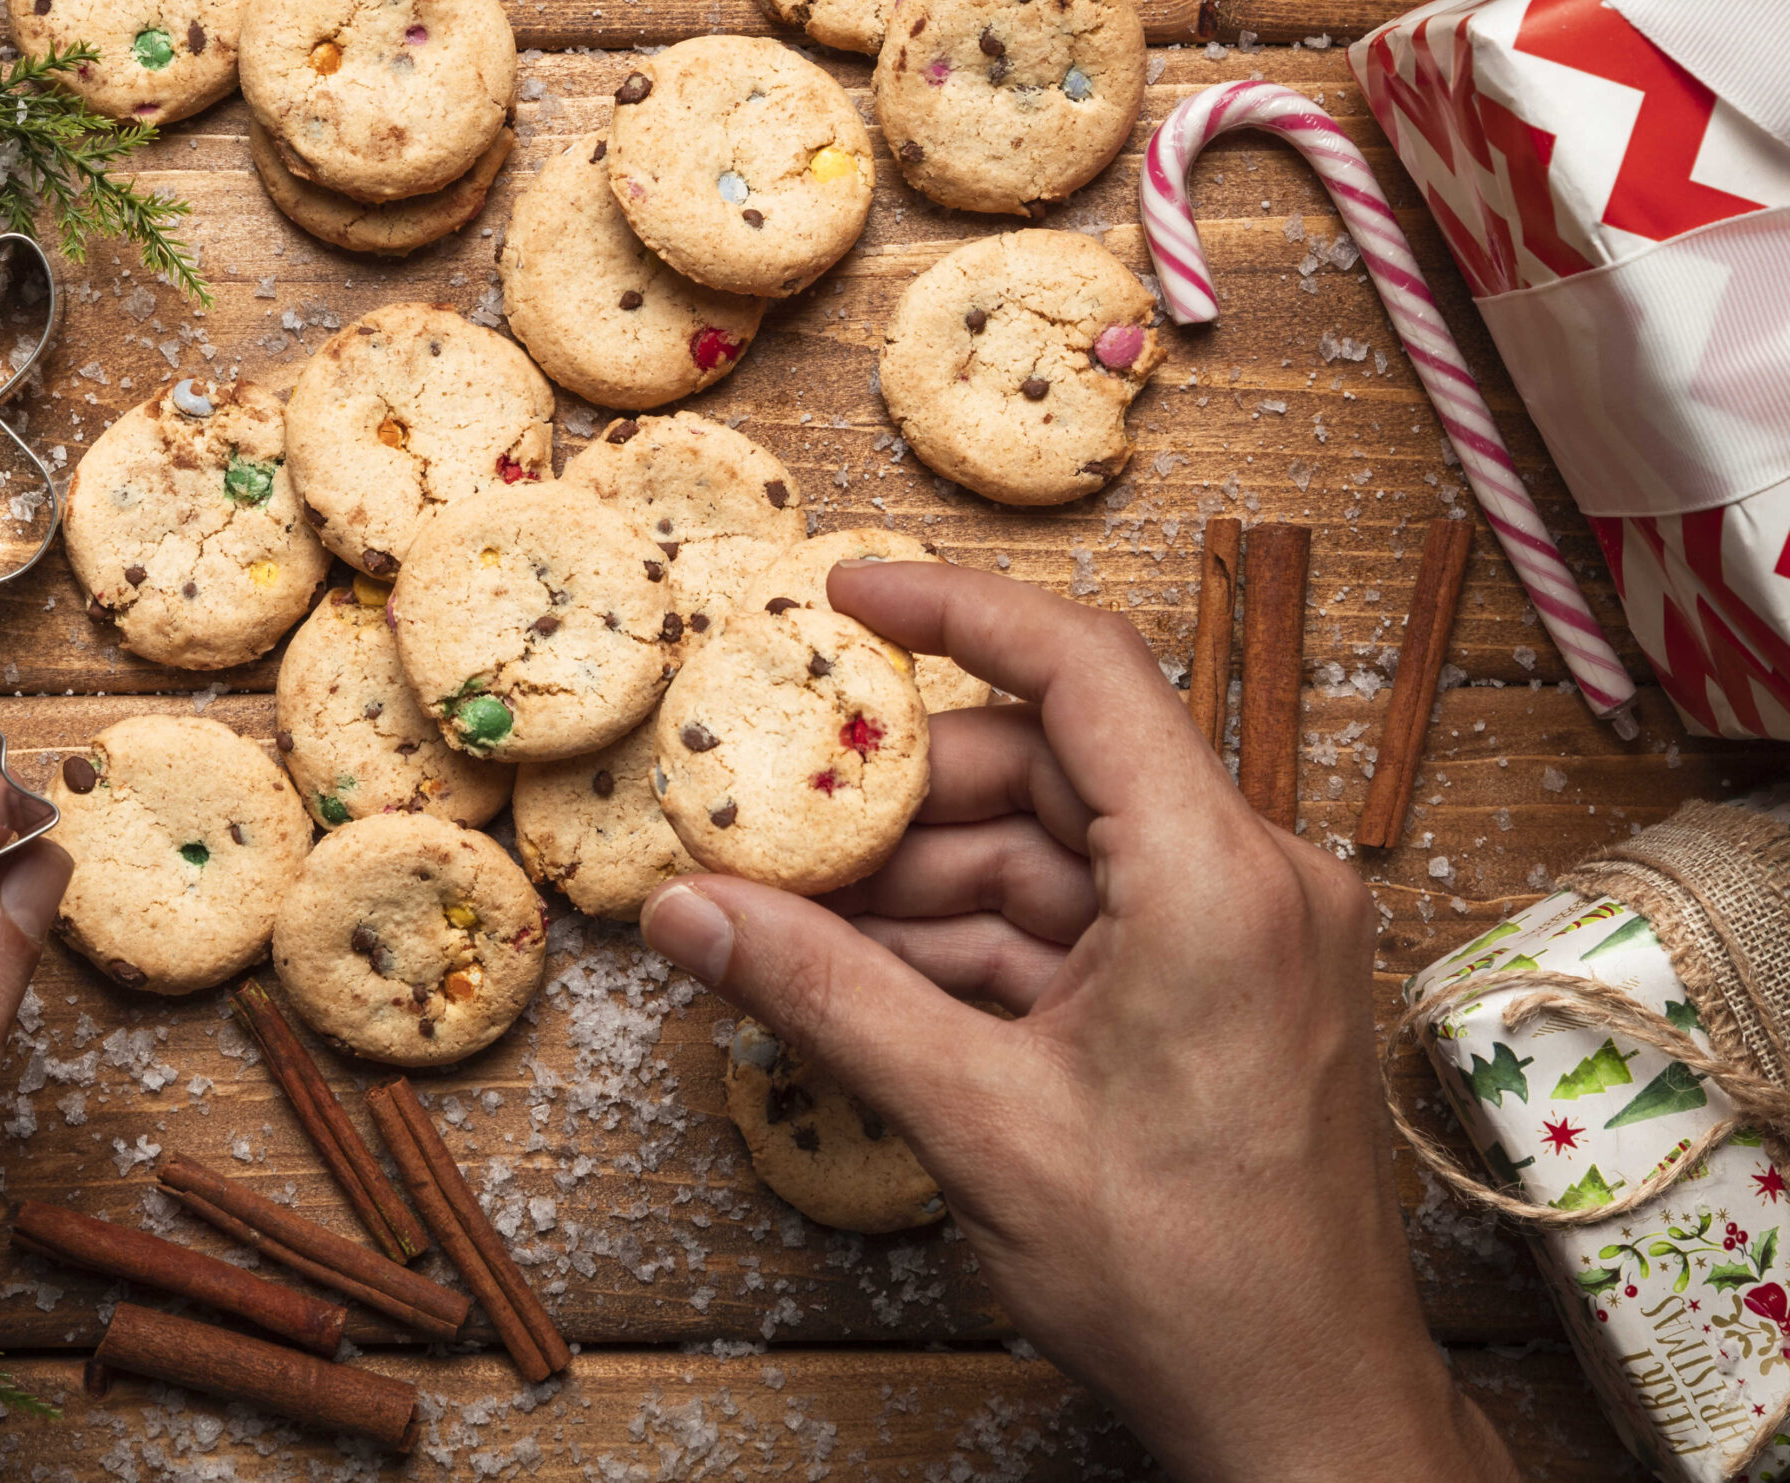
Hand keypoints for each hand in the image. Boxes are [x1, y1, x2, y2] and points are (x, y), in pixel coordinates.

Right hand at [640, 561, 1517, 1482]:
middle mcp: (1251, 881)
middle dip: (899, 809)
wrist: (1304, 1413)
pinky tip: (873, 984)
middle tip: (772, 834)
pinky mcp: (1220, 989)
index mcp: (1220, 879)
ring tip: (797, 931)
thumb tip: (690, 912)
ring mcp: (1241, 937)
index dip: (953, 613)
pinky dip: (975, 949)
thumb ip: (823, 994)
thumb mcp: (975, 1121)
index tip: (848, 593)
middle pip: (1043, 773)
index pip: (1082, 670)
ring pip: (1047, 858)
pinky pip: (1076, 927)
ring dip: (922, 893)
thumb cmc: (1189, 1279)